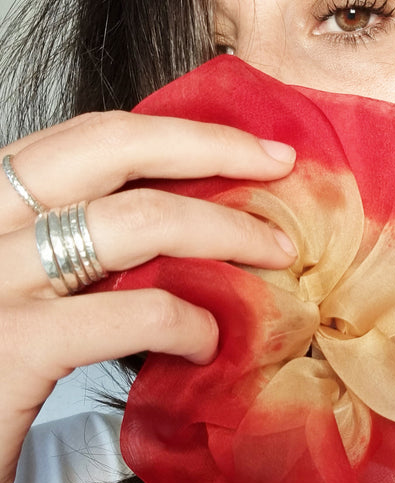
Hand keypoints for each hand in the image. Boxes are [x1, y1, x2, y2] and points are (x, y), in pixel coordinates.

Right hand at [0, 111, 296, 482]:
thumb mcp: (19, 286)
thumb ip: (75, 251)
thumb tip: (180, 226)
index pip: (86, 137)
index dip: (175, 132)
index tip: (247, 145)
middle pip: (109, 147)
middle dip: (210, 146)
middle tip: (279, 163)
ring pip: (132, 222)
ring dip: (224, 232)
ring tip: (276, 256)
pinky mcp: (8, 350)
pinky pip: (126, 313)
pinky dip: (187, 320)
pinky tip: (210, 343)